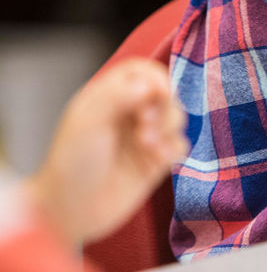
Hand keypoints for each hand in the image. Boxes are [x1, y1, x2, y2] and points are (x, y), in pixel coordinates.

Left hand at [27, 58, 188, 244]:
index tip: (162, 93)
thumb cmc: (71, 164)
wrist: (70, 212)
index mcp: (108, 99)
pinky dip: (174, 150)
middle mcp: (128, 114)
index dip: (156, 78)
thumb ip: (117, 97)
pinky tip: (158, 160)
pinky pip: (179, 146)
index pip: (141, 73)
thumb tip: (150, 83)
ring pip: (176, 118)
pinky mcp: (155, 161)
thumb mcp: (87, 123)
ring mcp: (143, 138)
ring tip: (148, 146)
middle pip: (165, 94)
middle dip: (163, 108)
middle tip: (145, 127)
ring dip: (168, 128)